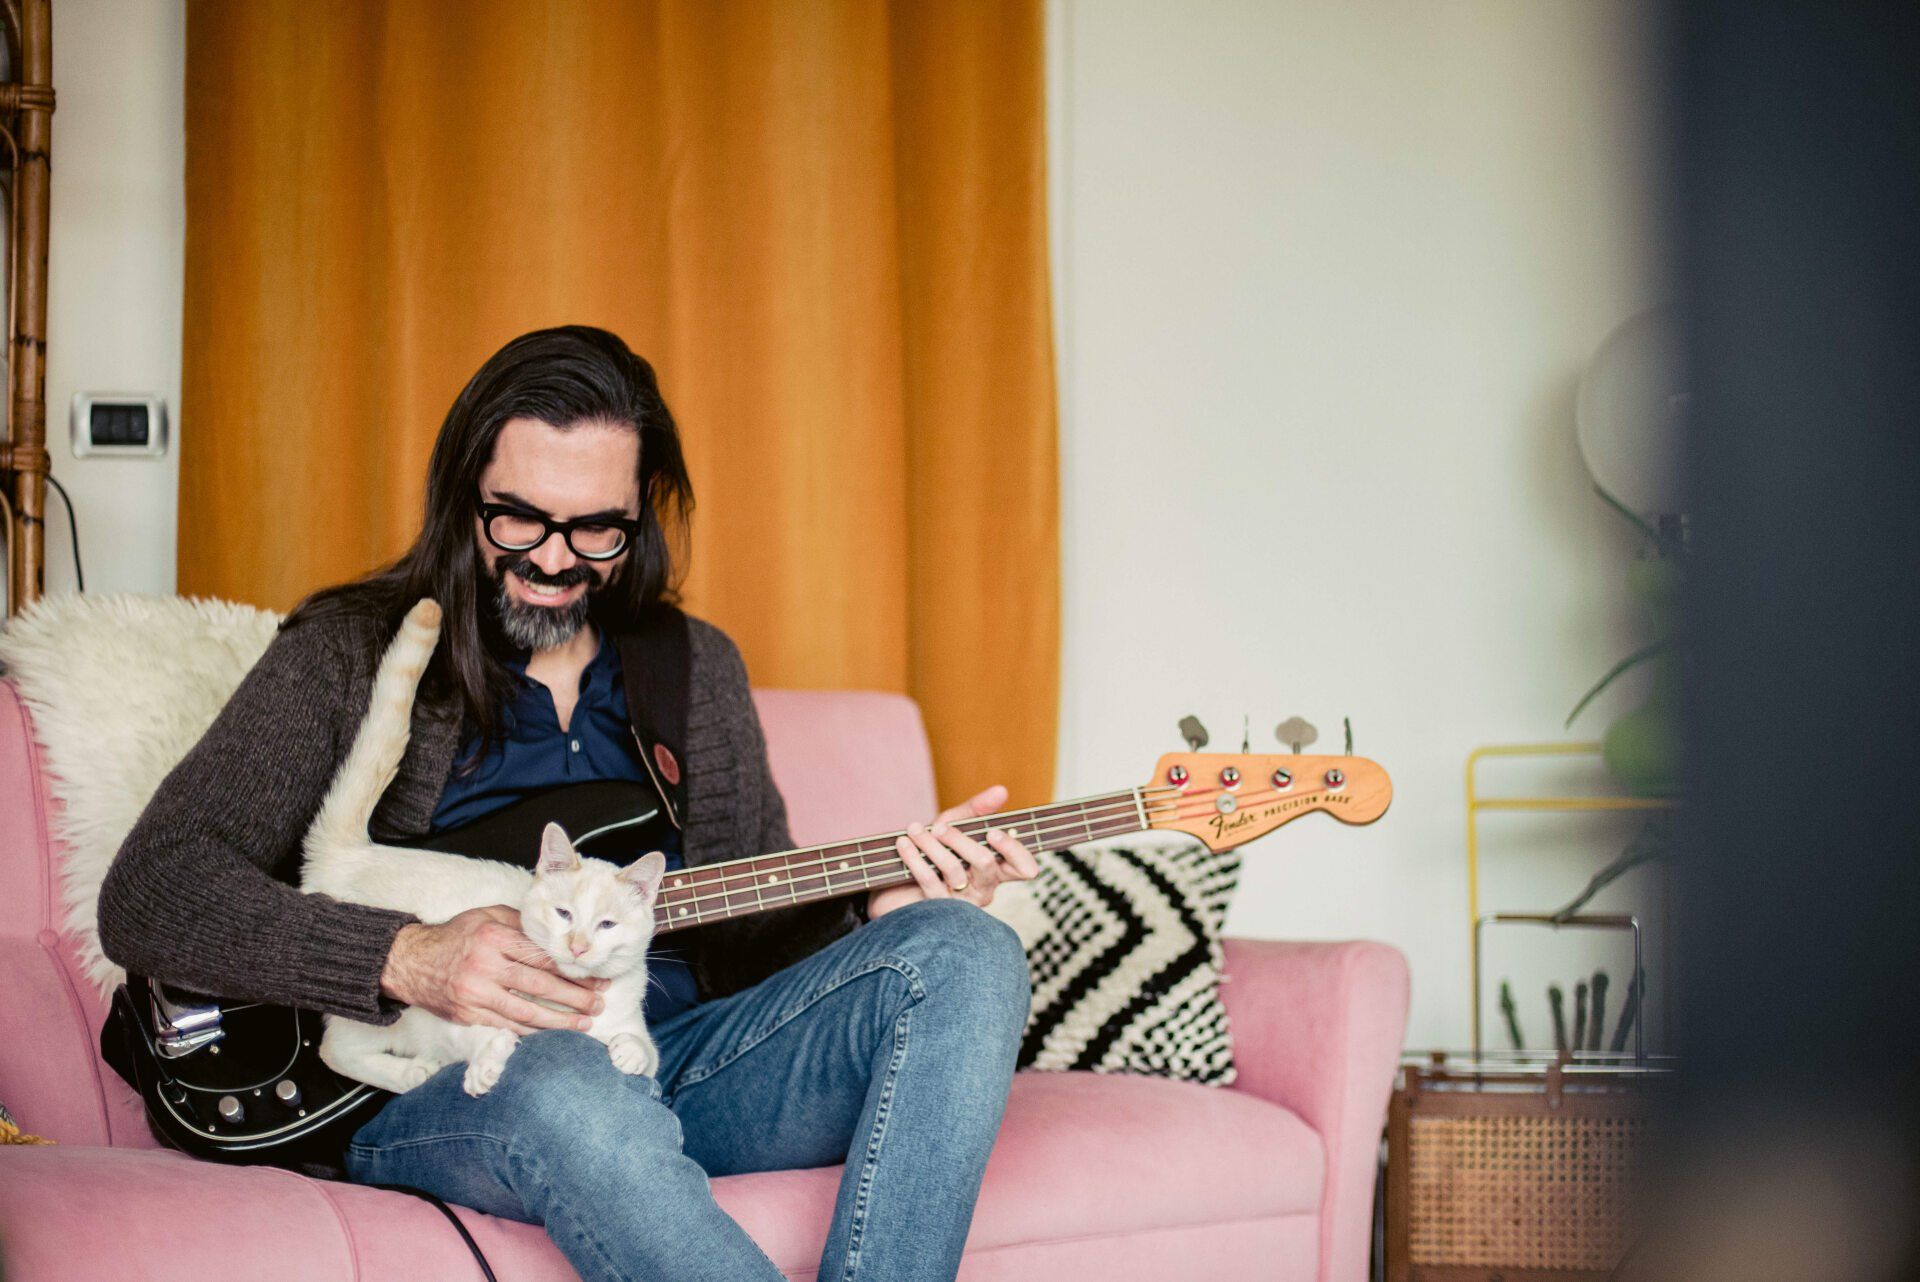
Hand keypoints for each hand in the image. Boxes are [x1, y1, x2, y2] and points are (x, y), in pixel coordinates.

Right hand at [380, 905, 607, 1033]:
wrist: (410, 961)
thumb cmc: (455, 936)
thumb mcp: (486, 916)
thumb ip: (521, 923)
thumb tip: (556, 935)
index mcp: (494, 937)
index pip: (543, 958)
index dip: (573, 970)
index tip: (596, 977)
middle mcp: (486, 966)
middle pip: (540, 986)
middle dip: (575, 997)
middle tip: (599, 1004)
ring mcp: (476, 993)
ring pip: (526, 1011)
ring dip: (559, 1021)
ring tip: (584, 1024)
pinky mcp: (468, 1014)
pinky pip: (506, 1025)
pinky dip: (531, 1031)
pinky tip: (551, 1034)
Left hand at [868, 784, 1040, 919]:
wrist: (898, 883)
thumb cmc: (935, 852)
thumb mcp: (956, 823)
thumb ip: (978, 808)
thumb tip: (1001, 790)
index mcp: (997, 870)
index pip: (1025, 868)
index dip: (1014, 850)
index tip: (992, 832)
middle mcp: (984, 888)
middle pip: (986, 863)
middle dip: (960, 839)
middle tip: (939, 826)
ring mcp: (962, 902)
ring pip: (954, 869)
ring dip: (931, 844)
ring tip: (914, 829)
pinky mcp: (937, 908)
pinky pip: (929, 879)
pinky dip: (915, 857)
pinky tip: (904, 843)